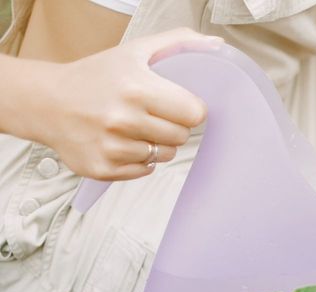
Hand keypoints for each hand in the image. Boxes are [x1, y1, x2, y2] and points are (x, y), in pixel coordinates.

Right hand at [21, 29, 220, 180]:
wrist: (46, 101)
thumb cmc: (95, 76)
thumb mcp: (133, 51)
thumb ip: (177, 43)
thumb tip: (216, 45)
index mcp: (136, 89)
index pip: (194, 113)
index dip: (190, 109)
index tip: (177, 104)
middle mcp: (122, 119)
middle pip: (181, 136)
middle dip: (172, 126)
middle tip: (151, 114)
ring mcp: (111, 147)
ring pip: (164, 155)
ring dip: (156, 143)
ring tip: (133, 127)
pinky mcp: (103, 168)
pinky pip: (145, 171)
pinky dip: (138, 160)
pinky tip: (121, 142)